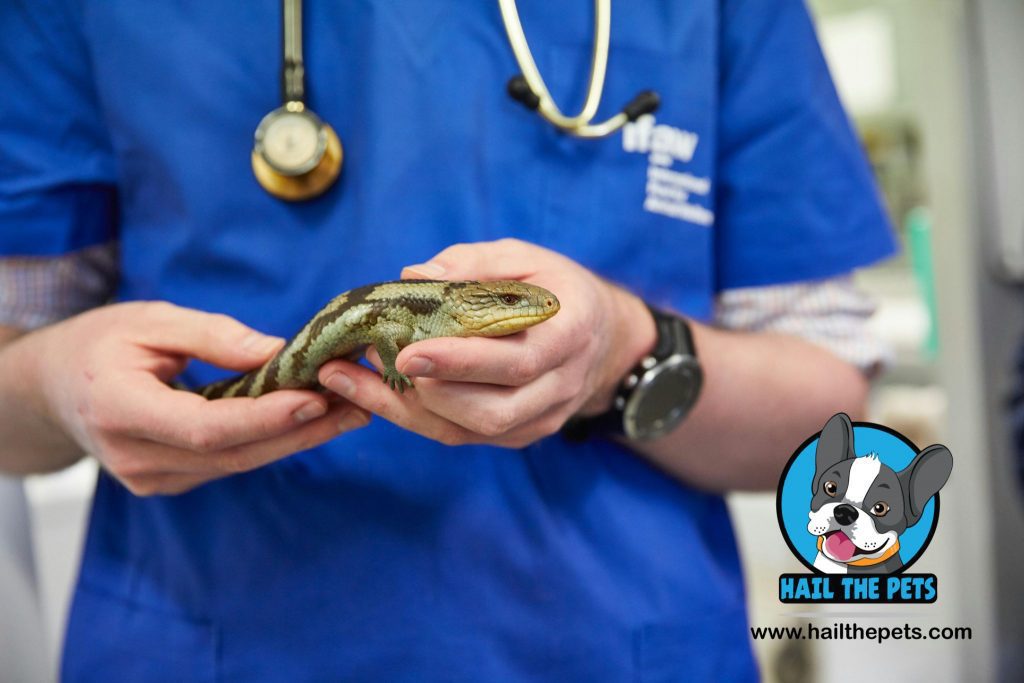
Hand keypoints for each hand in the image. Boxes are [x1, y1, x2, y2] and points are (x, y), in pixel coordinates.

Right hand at [27, 302, 367, 494]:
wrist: (53, 388)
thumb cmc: (99, 343)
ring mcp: (153, 477)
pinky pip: (230, 462)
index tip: (317, 398)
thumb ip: (213, 336)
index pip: (207, 427)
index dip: (266, 417)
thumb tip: (278, 352)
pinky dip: (273, 441)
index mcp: (121, 409)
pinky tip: (312, 419)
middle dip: (302, 430)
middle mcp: (136, 457)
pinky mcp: (170, 480)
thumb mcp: (150, 320)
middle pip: (234, 453)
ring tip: (351, 410)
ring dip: (298, 438)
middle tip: (359, 403)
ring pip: (239, 463)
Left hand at [318, 238, 655, 447]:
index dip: (463, 362)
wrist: (599, 336)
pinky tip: (374, 391)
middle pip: (494, 411)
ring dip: (410, 408)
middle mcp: (561, 386)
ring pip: (472, 431)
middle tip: (376, 358)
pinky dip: (414, 416)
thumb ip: (473, 263)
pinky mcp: (519, 434)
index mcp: (570, 334)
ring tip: (359, 374)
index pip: (518, 362)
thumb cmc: (553, 288)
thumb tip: (415, 275)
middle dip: (428, 392)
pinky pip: (462, 435)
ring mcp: (542, 418)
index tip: (409, 352)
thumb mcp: (525, 258)